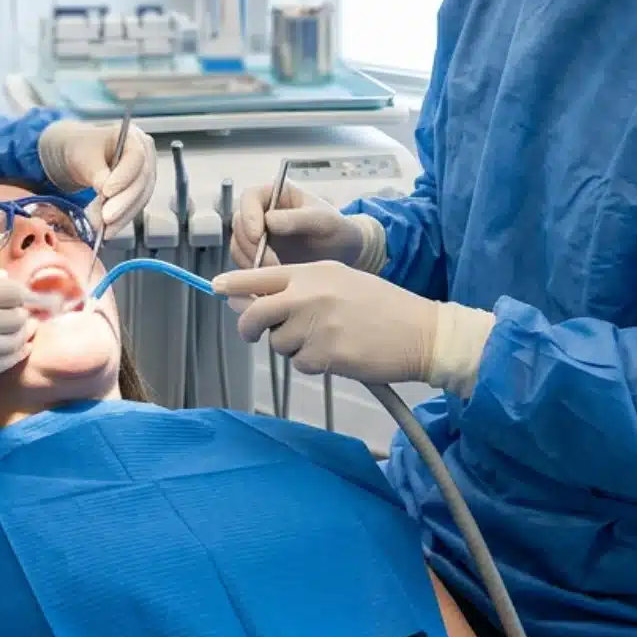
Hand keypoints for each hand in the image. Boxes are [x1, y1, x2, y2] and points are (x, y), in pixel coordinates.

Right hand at [0, 269, 33, 423]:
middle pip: (19, 315)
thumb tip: (4, 278)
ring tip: (17, 329)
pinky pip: (7, 362)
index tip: (17, 294)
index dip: (18, 291)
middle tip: (15, 312)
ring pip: (18, 340)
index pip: (12, 290)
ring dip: (21, 333)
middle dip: (20, 312)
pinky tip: (15, 347)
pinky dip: (16, 353)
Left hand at [38, 120, 156, 236]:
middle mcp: (144, 155)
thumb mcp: (83, 156)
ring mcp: (144, 174)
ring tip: (104, 228)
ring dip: (123, 216)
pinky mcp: (138, 192)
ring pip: (140, 198)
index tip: (106, 192)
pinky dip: (121, 220)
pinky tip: (107, 229)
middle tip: (106, 217)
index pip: (136, 157)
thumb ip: (96, 172)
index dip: (123, 177)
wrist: (76, 156)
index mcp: (132, 137)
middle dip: (123, 202)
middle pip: (141, 180)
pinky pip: (134, 207)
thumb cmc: (79, 149)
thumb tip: (106, 193)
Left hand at [213, 262, 494, 394]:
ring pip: (278, 343)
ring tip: (325, 339)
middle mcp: (309, 295)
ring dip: (293, 346)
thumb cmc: (382, 306)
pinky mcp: (326, 354)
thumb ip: (298, 288)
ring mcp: (316, 325)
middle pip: (256, 314)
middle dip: (248, 327)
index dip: (232, 283)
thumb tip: (253, 299)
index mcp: (312, 272)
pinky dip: (313, 364)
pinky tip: (337, 354)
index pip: (259, 275)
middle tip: (252, 333)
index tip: (215, 287)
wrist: (421, 331)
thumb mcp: (339, 282)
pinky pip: (301, 364)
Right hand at [231, 183, 385, 271]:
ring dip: (251, 261)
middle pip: (239, 224)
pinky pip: (245, 264)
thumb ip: (297, 218)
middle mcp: (261, 212)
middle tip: (271, 262)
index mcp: (275, 194)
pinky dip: (253, 273)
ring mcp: (257, 235)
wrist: (345, 253)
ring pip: (238, 246)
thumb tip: (270, 220)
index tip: (258, 235)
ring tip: (275, 273)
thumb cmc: (336, 229)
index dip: (249, 215)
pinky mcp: (258, 256)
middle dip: (251, 245)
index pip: (250, 197)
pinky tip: (271, 280)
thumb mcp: (323, 220)